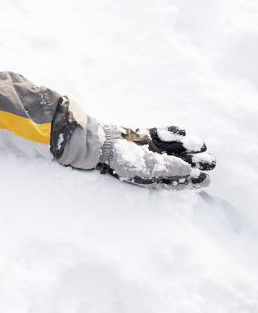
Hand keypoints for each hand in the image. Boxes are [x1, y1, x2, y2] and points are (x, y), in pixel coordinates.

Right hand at [98, 125, 215, 188]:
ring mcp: (146, 149)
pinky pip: (159, 133)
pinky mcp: (142, 135)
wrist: (103, 141)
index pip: (175, 181)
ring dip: (186, 146)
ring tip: (201, 144)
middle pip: (177, 163)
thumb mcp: (149, 167)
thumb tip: (189, 170)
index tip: (207, 179)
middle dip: (194, 162)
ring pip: (171, 148)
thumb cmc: (123, 159)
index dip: (191, 181)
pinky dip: (170, 132)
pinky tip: (182, 131)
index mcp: (151, 177)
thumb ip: (170, 167)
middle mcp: (151, 164)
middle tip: (210, 161)